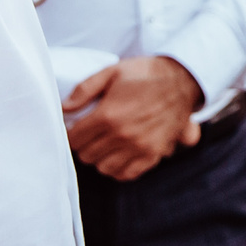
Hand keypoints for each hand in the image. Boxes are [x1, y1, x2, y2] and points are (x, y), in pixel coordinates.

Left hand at [63, 55, 204, 180]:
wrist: (182, 79)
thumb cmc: (145, 74)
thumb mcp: (111, 72)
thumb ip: (84, 90)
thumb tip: (63, 109)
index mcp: (108, 115)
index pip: (74, 139)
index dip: (71, 133)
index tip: (77, 127)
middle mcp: (122, 135)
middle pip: (86, 155)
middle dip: (85, 145)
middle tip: (91, 134)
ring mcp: (139, 147)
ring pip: (104, 167)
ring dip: (101, 157)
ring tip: (105, 144)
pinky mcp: (153, 154)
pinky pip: (127, 174)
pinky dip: (119, 168)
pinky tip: (119, 155)